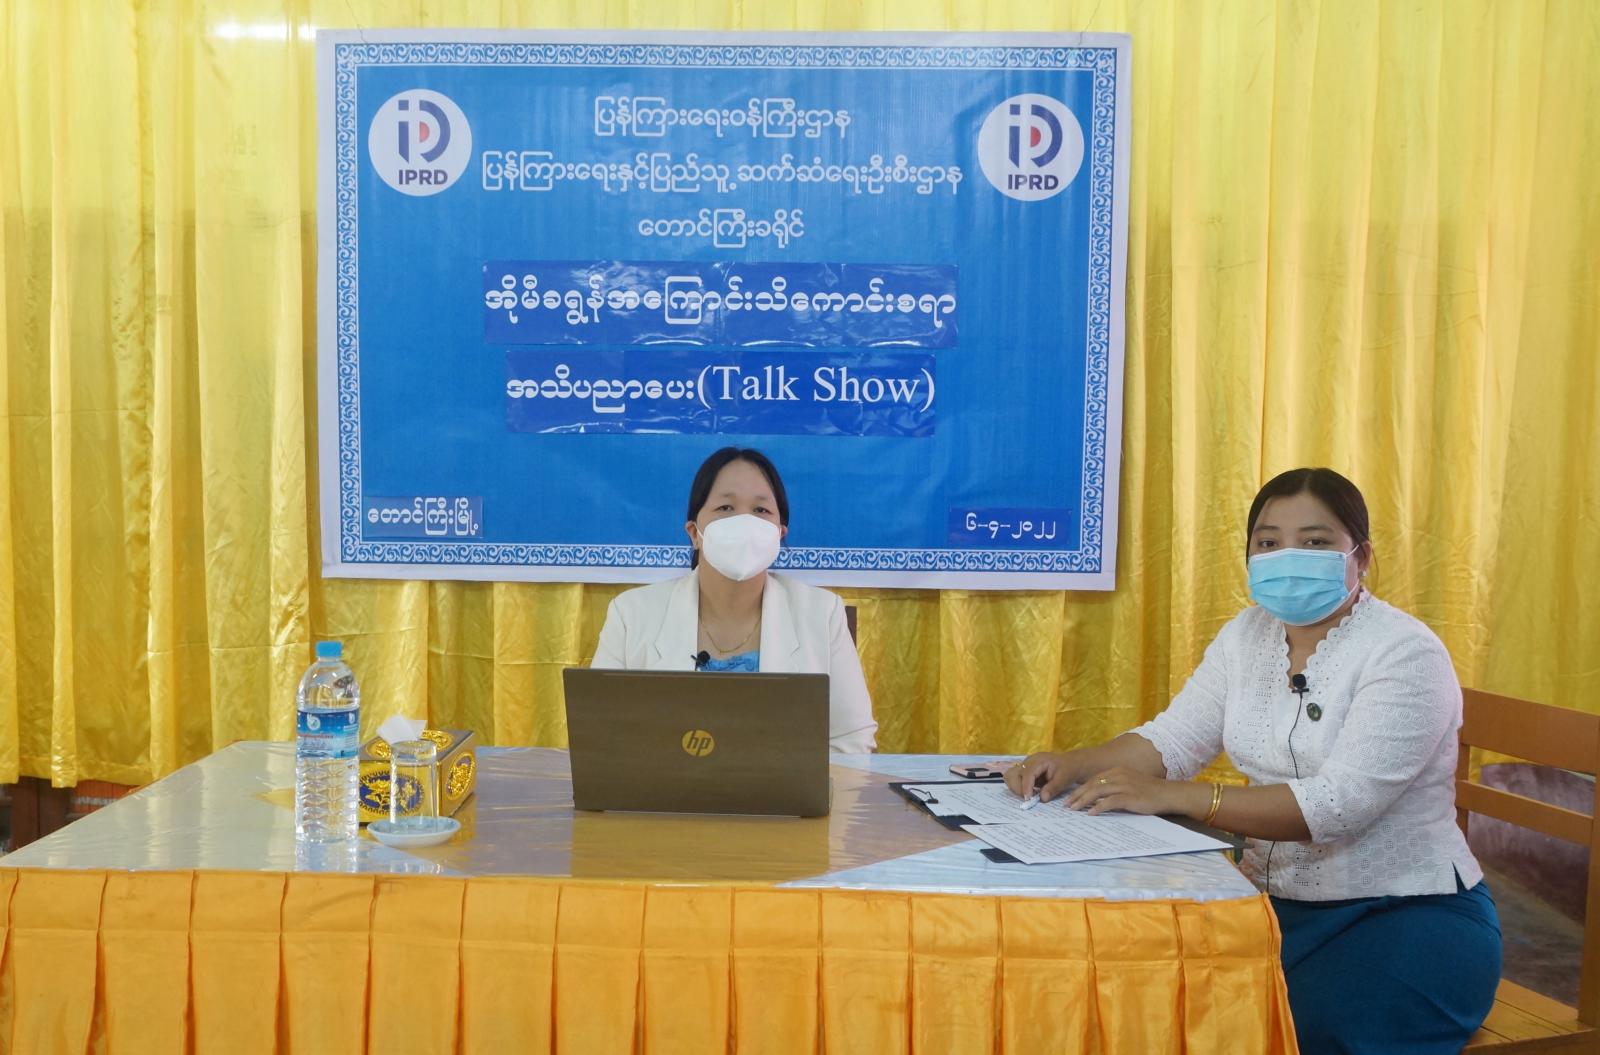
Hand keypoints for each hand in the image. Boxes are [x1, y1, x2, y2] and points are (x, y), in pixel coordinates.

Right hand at [1004, 752, 1074, 801]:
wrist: (1071, 763)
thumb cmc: (1069, 769)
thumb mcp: (1064, 779)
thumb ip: (1053, 788)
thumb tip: (1042, 798)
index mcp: (1039, 761)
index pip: (1027, 773)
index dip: (1026, 787)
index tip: (1028, 799)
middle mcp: (1028, 762)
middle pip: (1012, 774)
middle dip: (1018, 788)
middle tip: (1029, 798)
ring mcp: (1025, 766)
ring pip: (1010, 776)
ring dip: (1016, 788)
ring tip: (1029, 795)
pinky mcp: (1025, 771)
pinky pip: (1015, 779)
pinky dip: (1018, 787)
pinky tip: (1030, 792)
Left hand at [1063, 767, 1184, 815]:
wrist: (1169, 794)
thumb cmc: (1150, 792)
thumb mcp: (1129, 784)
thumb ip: (1114, 788)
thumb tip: (1097, 798)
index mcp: (1117, 771)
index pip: (1093, 779)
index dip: (1080, 789)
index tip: (1069, 798)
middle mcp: (1119, 775)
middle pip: (1091, 784)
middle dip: (1077, 795)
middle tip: (1066, 806)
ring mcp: (1124, 785)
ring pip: (1097, 791)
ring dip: (1083, 801)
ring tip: (1073, 809)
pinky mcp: (1130, 796)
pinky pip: (1109, 801)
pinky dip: (1098, 807)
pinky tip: (1090, 814)